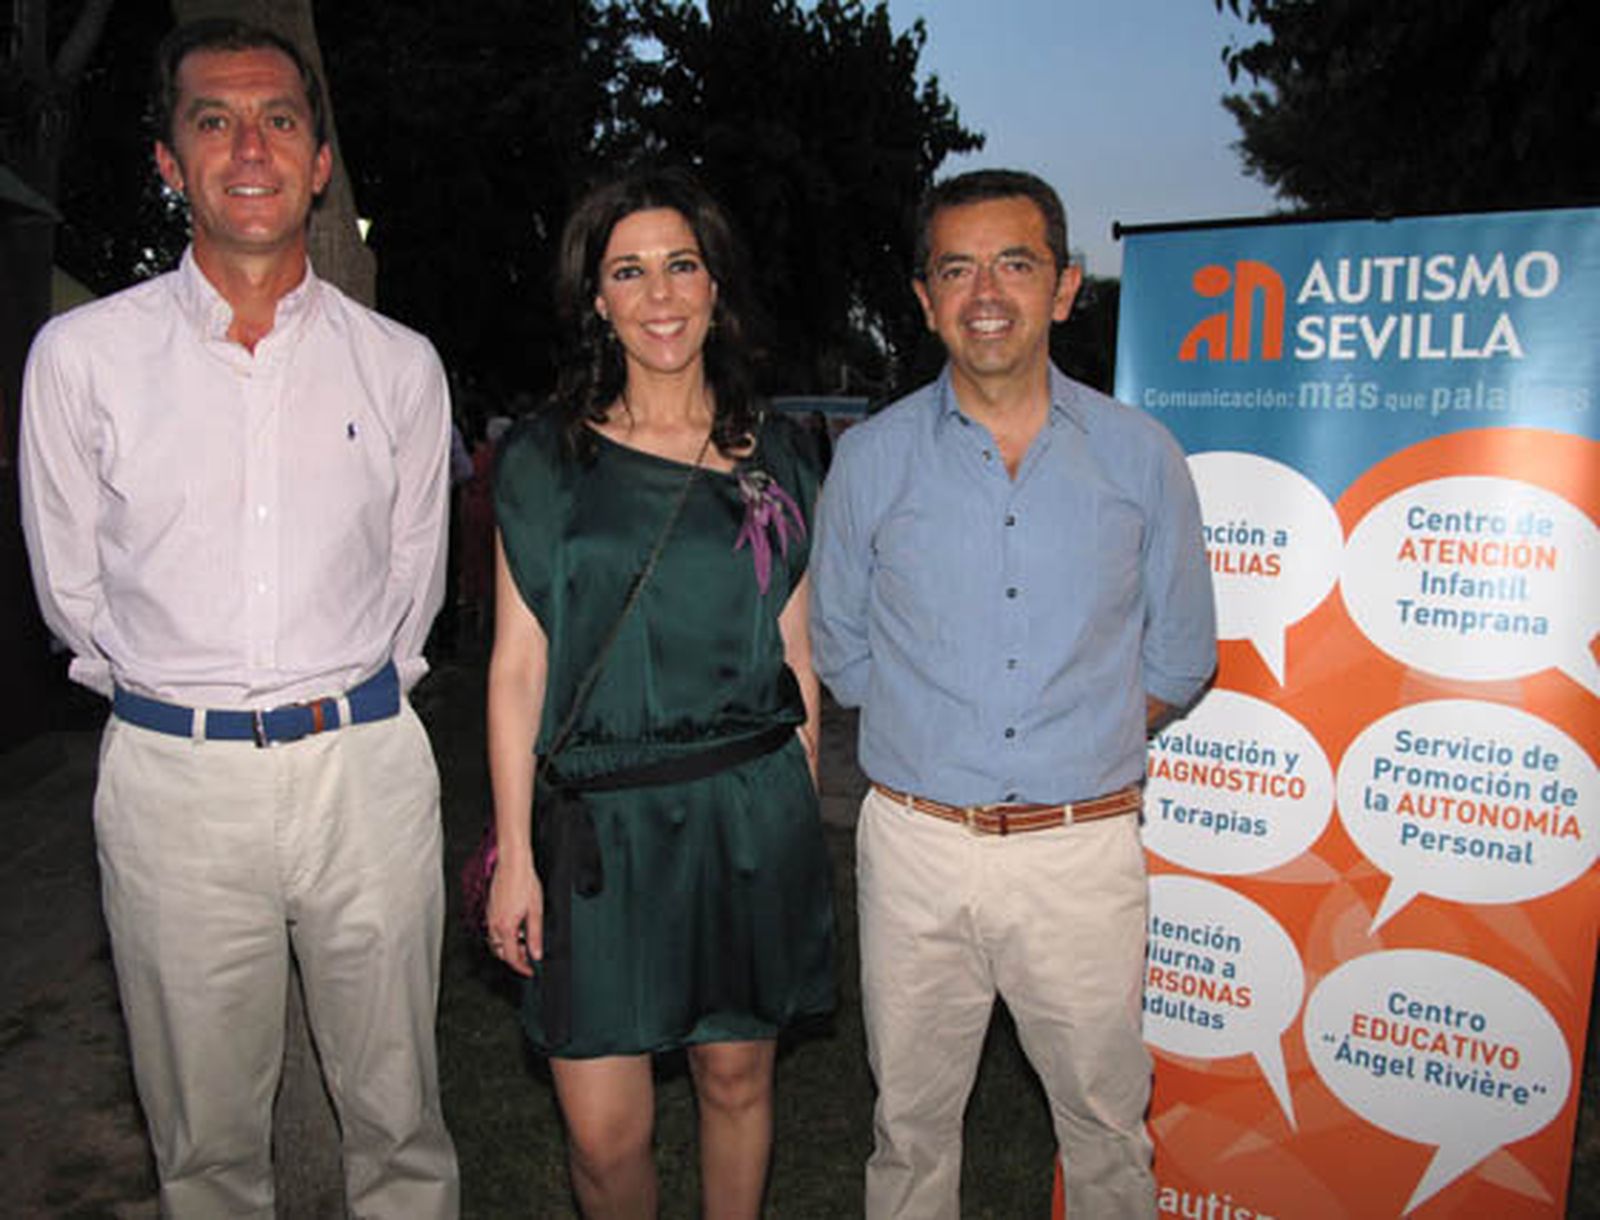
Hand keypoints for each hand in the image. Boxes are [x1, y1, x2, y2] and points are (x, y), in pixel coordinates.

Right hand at [484, 848, 542, 976]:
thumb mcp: (536, 911)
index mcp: (506, 927)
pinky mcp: (490, 909)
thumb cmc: (524, 882)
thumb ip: (535, 935)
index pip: (511, 957)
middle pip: (501, 952)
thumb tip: (536, 953)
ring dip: (508, 947)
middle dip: (514, 958)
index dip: (521, 968)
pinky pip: (494, 930)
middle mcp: (495, 924)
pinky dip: (504, 936)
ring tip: (524, 942)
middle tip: (528, 956)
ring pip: (496, 942)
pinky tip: (516, 928)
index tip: (529, 971)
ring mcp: (490, 916)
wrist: (513, 863)